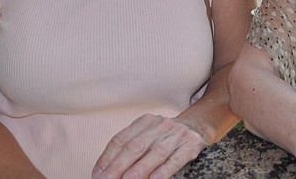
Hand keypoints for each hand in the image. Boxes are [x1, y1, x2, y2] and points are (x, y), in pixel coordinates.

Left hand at [92, 114, 206, 178]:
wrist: (197, 126)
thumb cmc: (166, 135)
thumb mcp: (147, 134)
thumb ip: (130, 148)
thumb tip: (107, 170)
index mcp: (145, 122)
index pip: (121, 140)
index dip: (107, 158)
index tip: (98, 174)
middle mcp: (160, 126)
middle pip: (136, 146)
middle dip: (119, 165)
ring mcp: (176, 135)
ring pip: (156, 153)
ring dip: (140, 168)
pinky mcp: (191, 146)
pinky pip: (176, 159)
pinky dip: (165, 170)